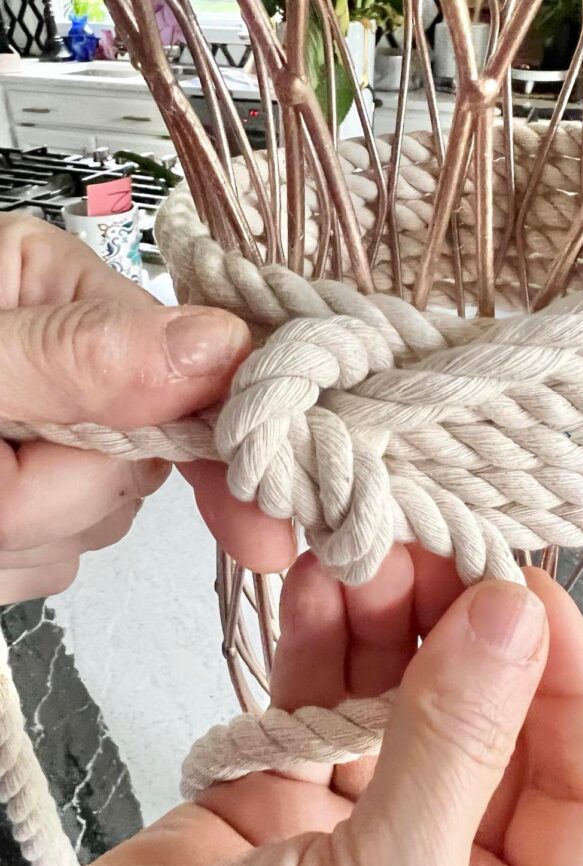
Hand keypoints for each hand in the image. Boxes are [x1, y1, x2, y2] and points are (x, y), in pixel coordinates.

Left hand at [0, 214, 294, 603]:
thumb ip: (84, 356)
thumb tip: (223, 346)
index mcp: (60, 292)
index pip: (189, 368)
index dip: (222, 444)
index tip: (262, 531)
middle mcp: (72, 360)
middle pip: (142, 459)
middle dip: (79, 494)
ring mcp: (52, 435)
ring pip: (103, 517)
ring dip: (37, 533)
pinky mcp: (29, 499)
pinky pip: (59, 555)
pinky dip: (15, 560)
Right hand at [0, 547, 582, 865]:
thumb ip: (451, 755)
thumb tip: (514, 625)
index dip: (569, 687)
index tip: (530, 596)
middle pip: (486, 731)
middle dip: (463, 634)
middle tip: (433, 550)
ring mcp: (351, 846)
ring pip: (395, 707)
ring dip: (386, 623)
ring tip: (367, 552)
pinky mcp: (268, 812)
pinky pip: (312, 709)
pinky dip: (317, 645)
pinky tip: (318, 585)